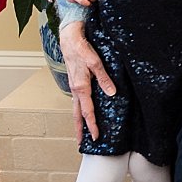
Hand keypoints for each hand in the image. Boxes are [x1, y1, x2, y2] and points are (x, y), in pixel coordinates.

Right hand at [59, 21, 114, 140]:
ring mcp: (74, 86)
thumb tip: (111, 93)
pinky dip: (79, 109)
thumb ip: (104, 78)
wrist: (69, 38)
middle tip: (81, 143)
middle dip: (79, 129)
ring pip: (75, 108)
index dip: (92, 125)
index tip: (96, 137)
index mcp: (81, 87)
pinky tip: (83, 112)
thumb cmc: (82, 48)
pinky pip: (76, 100)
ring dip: (78, 121)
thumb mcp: (96, 63)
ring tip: (81, 132)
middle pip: (77, 114)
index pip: (87, 112)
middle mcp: (75, 90)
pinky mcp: (75, 82)